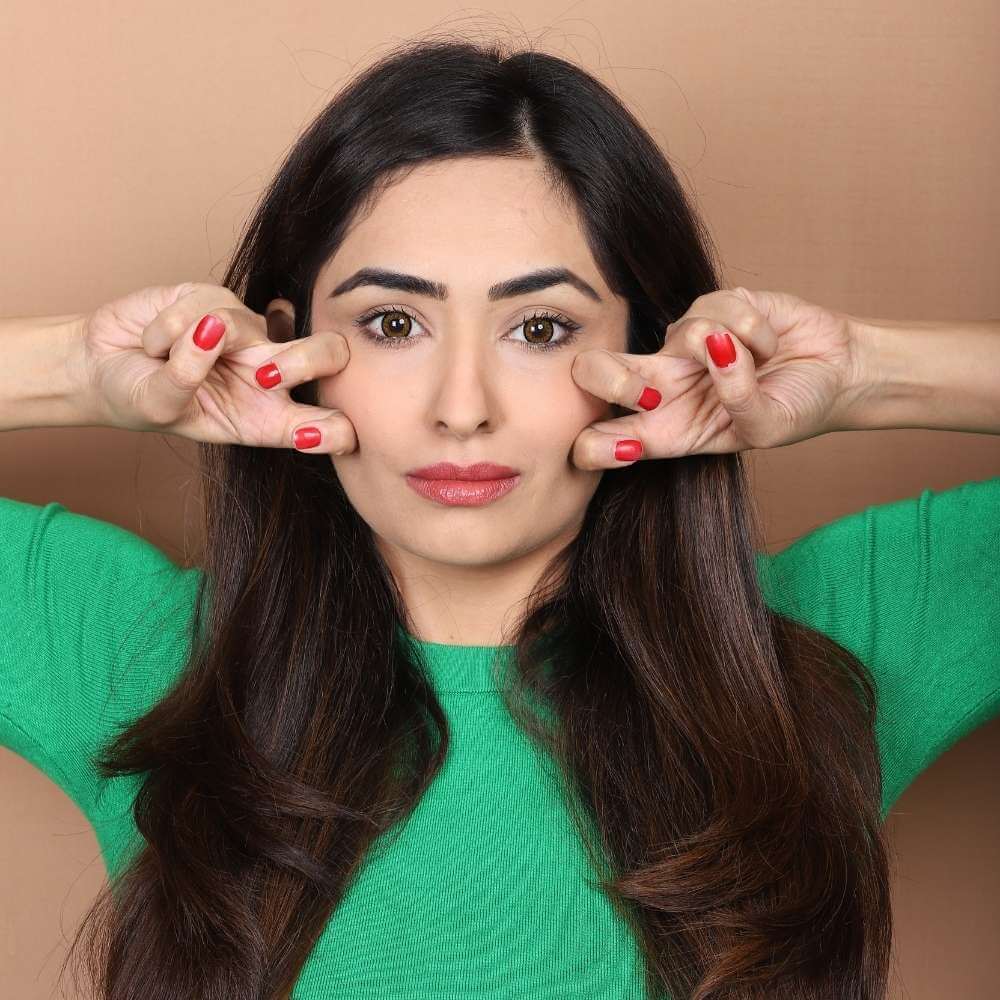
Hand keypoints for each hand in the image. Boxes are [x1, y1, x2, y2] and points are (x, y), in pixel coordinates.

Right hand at [78, 281, 356, 454]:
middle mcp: (271, 375)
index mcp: (269, 418)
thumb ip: (185, 380)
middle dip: (307, 361)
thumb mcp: (161, 408)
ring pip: (251, 323)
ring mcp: (249, 334)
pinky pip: (203, 305)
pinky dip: (166, 327)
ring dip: (194, 346)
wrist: (100, 365)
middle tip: (264, 376)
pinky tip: (153, 340)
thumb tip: (210, 332)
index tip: (316, 432)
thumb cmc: (139, 397)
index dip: (336, 430)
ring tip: (160, 358)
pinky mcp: (221, 298)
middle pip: (329, 355)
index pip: (324, 426)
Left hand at [570, 287, 868, 467]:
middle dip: (611, 380)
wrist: (838, 372)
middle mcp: (663, 385)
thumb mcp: (766, 429)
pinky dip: (754, 328)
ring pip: (679, 334)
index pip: (601, 440)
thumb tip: (716, 349)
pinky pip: (719, 309)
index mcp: (665, 430)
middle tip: (652, 394)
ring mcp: (683, 344)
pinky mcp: (710, 306)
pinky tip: (770, 342)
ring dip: (733, 352)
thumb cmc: (796, 409)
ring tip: (764, 364)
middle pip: (595, 372)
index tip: (626, 447)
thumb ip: (738, 402)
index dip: (593, 446)